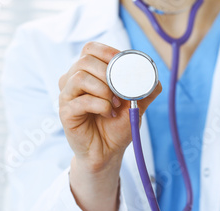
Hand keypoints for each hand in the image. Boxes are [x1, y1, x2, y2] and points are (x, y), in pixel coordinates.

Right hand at [59, 41, 161, 172]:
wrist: (109, 152)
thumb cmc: (117, 126)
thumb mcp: (136, 105)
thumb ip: (145, 90)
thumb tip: (155, 77)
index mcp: (89, 73)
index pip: (90, 49)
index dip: (108, 52)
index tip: (123, 66)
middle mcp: (74, 81)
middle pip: (85, 60)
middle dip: (108, 73)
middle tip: (120, 92)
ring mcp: (67, 96)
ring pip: (80, 77)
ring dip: (104, 90)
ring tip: (115, 104)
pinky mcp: (65, 112)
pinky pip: (81, 101)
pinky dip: (100, 106)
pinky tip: (108, 114)